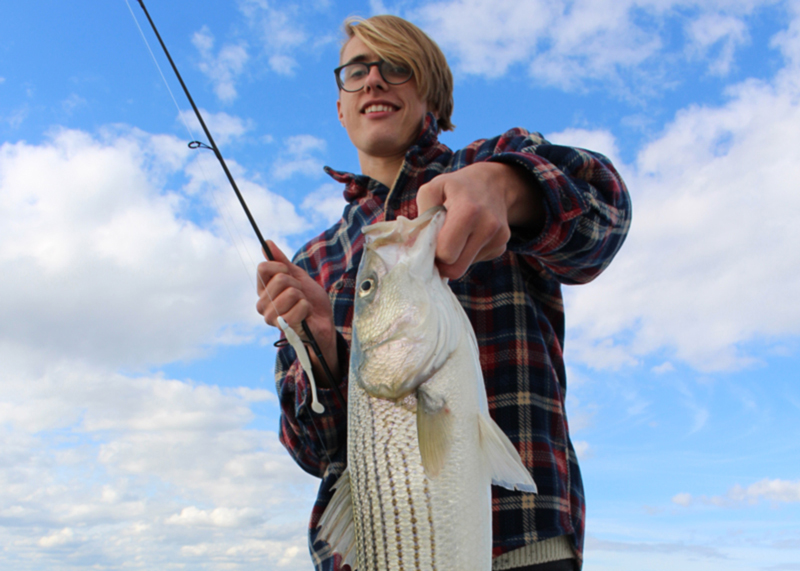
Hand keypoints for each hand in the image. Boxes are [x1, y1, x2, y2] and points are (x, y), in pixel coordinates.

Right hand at [256, 241, 339, 383]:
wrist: (323, 321)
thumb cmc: (310, 300)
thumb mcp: (298, 276)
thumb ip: (282, 261)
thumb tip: (267, 242)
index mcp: (263, 290)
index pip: (263, 268)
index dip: (281, 266)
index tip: (290, 274)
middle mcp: (262, 304)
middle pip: (279, 279)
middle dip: (297, 284)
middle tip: (300, 294)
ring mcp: (271, 316)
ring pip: (290, 292)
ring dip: (303, 297)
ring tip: (302, 305)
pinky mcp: (284, 327)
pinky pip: (300, 305)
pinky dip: (307, 307)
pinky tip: (305, 315)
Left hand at [416, 162, 542, 278]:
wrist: (492, 182)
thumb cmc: (456, 187)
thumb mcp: (433, 189)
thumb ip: (421, 218)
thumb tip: (415, 246)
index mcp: (468, 211)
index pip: (446, 253)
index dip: (433, 251)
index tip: (430, 240)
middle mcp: (488, 227)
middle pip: (456, 269)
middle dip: (442, 261)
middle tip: (437, 243)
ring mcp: (498, 238)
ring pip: (465, 267)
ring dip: (455, 256)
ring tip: (456, 234)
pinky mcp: (502, 246)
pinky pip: (476, 261)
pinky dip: (467, 253)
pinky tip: (469, 235)